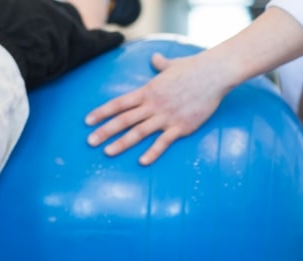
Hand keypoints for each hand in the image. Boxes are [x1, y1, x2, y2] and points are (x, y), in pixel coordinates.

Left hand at [85, 52, 230, 165]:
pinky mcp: (181, 126)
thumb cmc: (194, 67)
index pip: (119, 103)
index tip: (87, 121)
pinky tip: (142, 161)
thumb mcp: (172, 64)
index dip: (102, 112)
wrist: (216, 73)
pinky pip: (164, 142)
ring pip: (139, 132)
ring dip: (122, 143)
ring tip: (107, 152)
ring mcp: (166, 116)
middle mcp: (153, 105)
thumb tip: (155, 58)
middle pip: (124, 120)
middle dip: (105, 131)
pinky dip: (152, 152)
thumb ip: (160, 64)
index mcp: (147, 91)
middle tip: (89, 141)